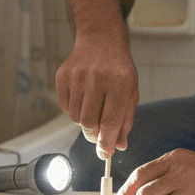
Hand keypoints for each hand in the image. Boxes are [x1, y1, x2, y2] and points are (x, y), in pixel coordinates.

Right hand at [54, 38, 137, 158]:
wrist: (101, 40)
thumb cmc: (119, 69)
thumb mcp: (131, 91)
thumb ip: (126, 120)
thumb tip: (118, 146)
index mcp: (120, 82)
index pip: (111, 121)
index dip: (107, 142)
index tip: (105, 154)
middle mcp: (98, 78)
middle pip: (90, 122)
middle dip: (94, 135)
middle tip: (97, 135)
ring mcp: (78, 75)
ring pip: (76, 117)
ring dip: (84, 122)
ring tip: (93, 110)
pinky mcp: (63, 75)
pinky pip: (65, 106)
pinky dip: (74, 110)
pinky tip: (83, 98)